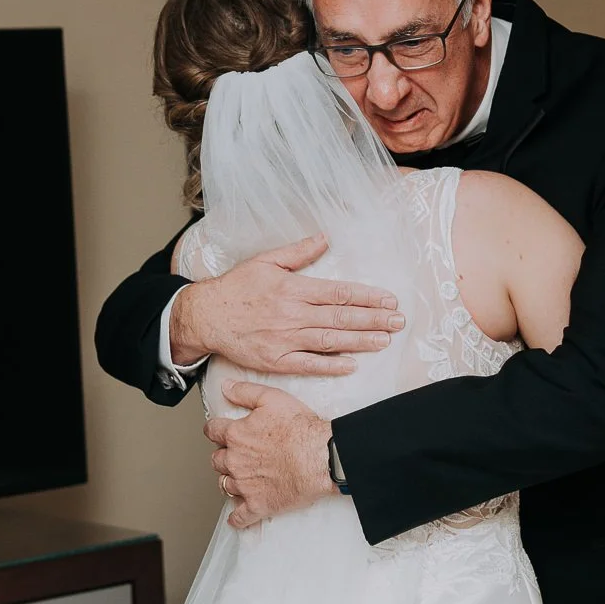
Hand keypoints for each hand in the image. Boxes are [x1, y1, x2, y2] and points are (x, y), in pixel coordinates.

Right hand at [170, 233, 403, 374]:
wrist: (205, 316)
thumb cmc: (236, 288)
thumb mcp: (265, 260)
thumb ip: (298, 251)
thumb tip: (325, 238)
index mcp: (293, 288)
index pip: (339, 292)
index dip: (367, 296)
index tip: (389, 299)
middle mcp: (292, 314)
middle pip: (341, 316)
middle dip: (374, 319)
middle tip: (399, 321)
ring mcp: (285, 339)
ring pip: (330, 340)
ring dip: (360, 341)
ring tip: (385, 340)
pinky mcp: (276, 360)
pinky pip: (308, 364)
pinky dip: (331, 365)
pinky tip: (352, 364)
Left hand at [204, 381, 335, 527]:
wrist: (322, 456)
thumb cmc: (301, 428)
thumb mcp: (272, 398)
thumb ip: (245, 392)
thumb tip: (226, 387)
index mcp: (236, 435)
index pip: (212, 431)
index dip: (215, 430)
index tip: (219, 432)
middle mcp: (235, 461)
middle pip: (217, 460)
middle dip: (224, 456)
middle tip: (236, 454)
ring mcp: (245, 485)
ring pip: (225, 486)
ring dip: (230, 481)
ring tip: (241, 478)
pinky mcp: (259, 505)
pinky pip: (240, 517)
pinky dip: (237, 518)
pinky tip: (237, 517)